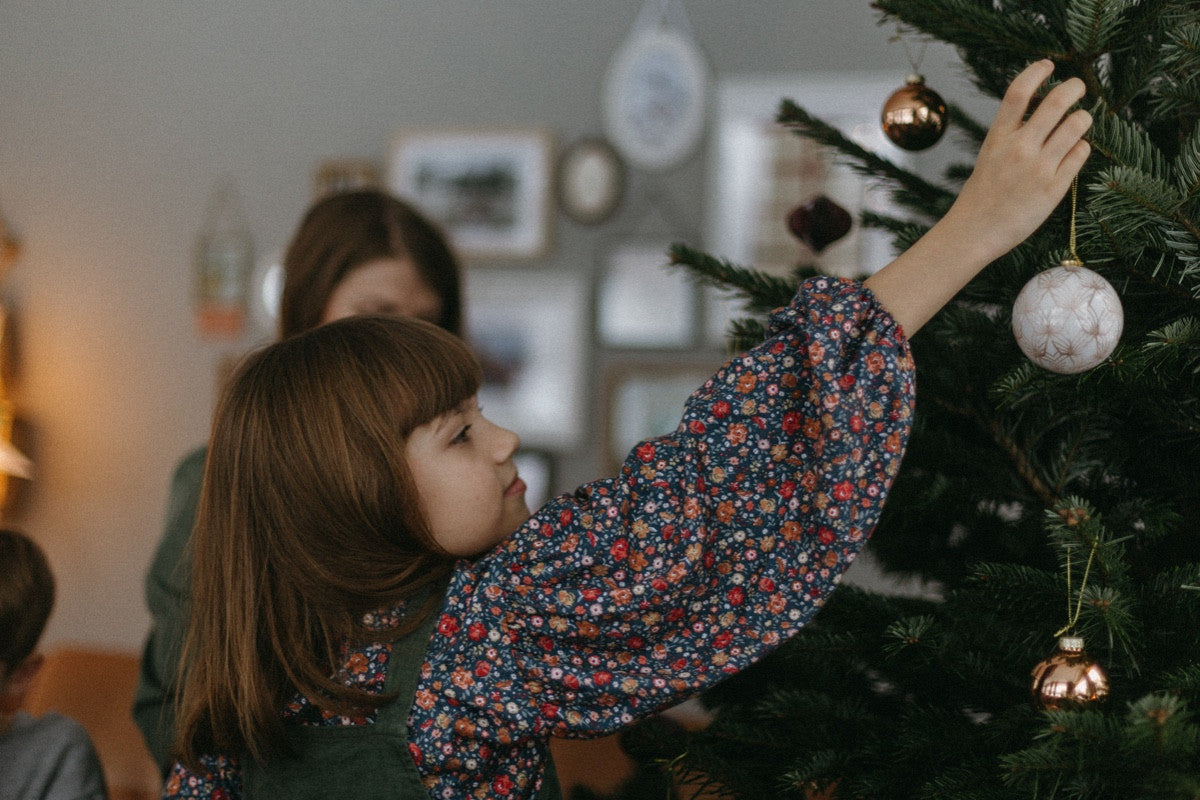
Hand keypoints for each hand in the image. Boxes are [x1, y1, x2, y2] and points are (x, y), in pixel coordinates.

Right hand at [865, 60, 1091, 334]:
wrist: (974, 233)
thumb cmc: (982, 195)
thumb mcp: (990, 155)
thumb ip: (1013, 132)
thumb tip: (1044, 107)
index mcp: (998, 138)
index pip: (1019, 92)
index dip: (1037, 71)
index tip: (1049, 65)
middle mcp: (1019, 149)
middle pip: (1056, 102)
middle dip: (1074, 88)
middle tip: (1078, 87)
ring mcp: (1039, 168)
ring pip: (1077, 125)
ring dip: (1083, 119)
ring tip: (1079, 123)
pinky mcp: (1055, 188)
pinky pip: (1081, 154)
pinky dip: (1081, 148)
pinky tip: (1073, 153)